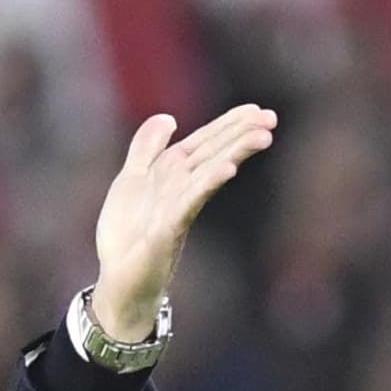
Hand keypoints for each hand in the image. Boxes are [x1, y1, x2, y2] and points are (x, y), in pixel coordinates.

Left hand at [83, 103, 282, 349]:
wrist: (118, 281)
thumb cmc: (127, 235)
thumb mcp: (131, 180)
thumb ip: (147, 148)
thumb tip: (169, 117)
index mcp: (172, 173)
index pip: (206, 141)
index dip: (230, 124)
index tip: (258, 109)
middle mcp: (180, 187)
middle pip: (215, 153)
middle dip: (242, 135)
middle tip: (272, 119)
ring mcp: (177, 208)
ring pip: (210, 172)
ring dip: (236, 153)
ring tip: (263, 136)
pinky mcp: (168, 229)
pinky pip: (190, 201)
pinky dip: (208, 183)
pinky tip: (228, 169)